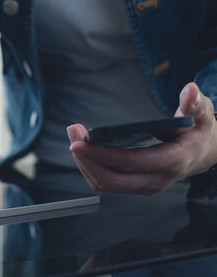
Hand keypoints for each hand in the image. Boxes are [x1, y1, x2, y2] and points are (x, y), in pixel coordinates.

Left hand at [67, 82, 216, 194]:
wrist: (203, 153)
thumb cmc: (198, 131)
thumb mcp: (201, 114)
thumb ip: (195, 103)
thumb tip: (189, 90)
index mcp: (172, 161)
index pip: (129, 162)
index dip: (101, 154)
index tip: (80, 142)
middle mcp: (157, 179)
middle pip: (111, 179)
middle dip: (86, 159)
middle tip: (73, 134)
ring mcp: (146, 186)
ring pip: (106, 183)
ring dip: (85, 163)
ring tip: (75, 136)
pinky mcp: (136, 186)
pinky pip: (107, 182)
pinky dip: (91, 166)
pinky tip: (84, 148)